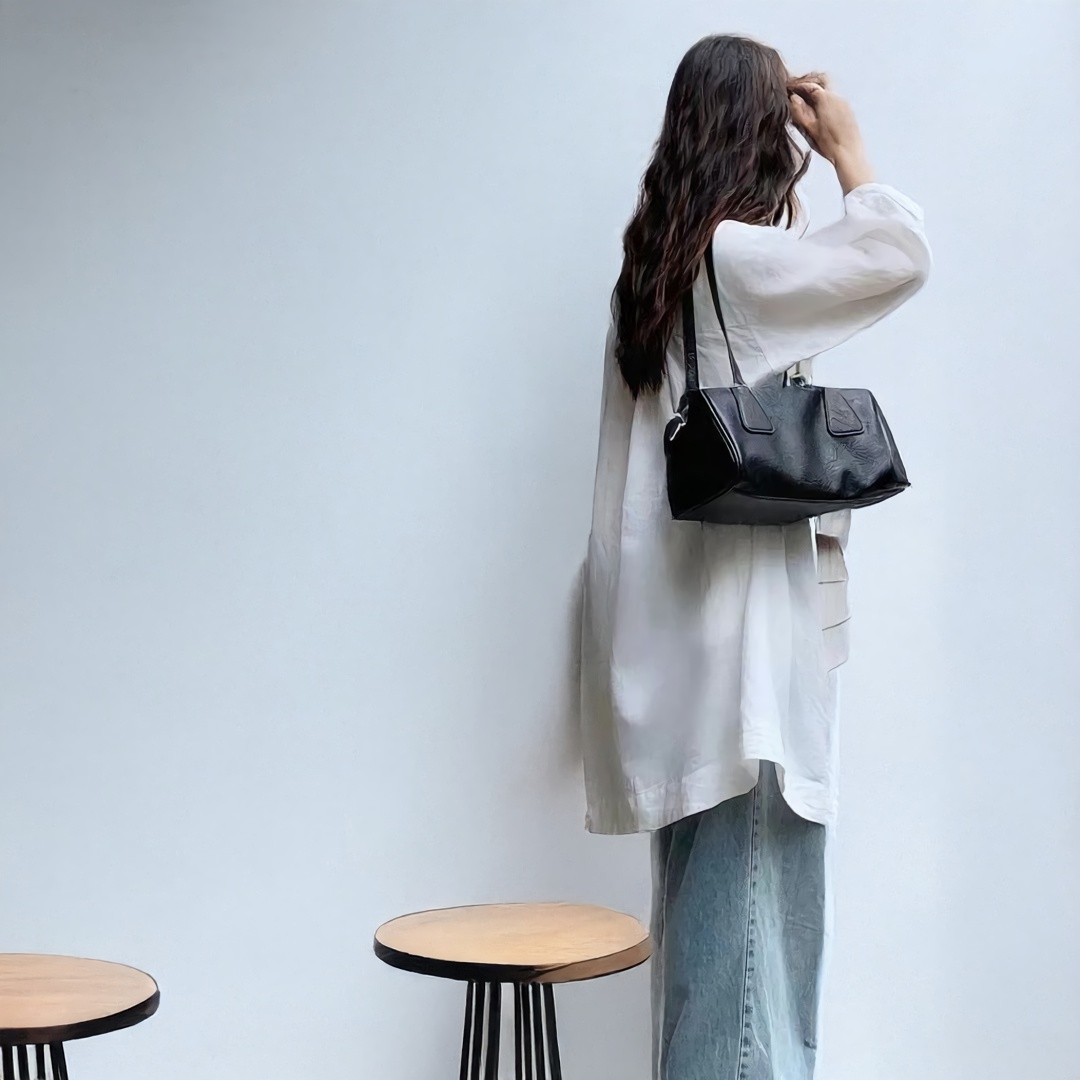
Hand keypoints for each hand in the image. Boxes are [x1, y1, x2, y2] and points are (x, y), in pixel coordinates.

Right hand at [788, 74, 874, 193]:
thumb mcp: (809, 128)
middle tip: (800, 94)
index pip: (810, 85)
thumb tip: (793, 99)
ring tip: (809, 106)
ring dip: (819, 96)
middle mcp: (837, 97)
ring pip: (829, 92)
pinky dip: (826, 103)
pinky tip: (821, 115)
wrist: (849, 153)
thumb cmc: (829, 144)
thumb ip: (800, 112)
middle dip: (810, 87)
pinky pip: (836, 101)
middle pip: (822, 84)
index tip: (791, 89)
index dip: (799, 86)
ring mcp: (845, 104)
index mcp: (826, 99)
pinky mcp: (849, 112)